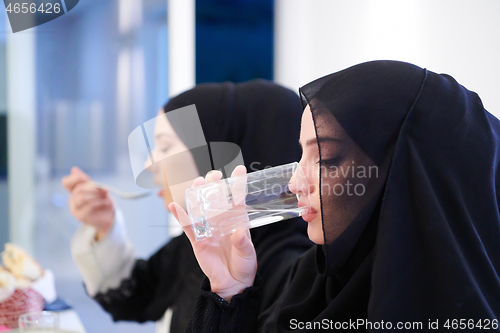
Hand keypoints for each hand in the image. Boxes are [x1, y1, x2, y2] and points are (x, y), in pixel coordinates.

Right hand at [62, 167, 114, 238]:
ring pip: (81, 197)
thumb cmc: (103, 202)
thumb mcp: (97, 189)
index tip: (85, 178)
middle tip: (105, 190)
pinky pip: (88, 206)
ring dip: (96, 195)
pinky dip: (100, 202)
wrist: (110, 218)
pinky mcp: (80, 216)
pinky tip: (107, 203)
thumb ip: (87, 181)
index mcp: (75, 191)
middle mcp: (72, 200)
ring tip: (106, 197)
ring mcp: (75, 209)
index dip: (75, 178)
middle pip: (79, 189)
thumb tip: (74, 169)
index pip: (66, 182)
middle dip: (94, 188)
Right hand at [169, 165, 256, 301]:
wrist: (232, 283)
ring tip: (197, 183)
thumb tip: (237, 232)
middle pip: (216, 198)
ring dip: (198, 195)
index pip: (237, 199)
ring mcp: (208, 229)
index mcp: (237, 221)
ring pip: (200, 207)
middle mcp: (222, 221)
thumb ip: (242, 243)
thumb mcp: (248, 254)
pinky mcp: (197, 240)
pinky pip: (187, 226)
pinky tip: (173, 205)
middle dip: (215, 185)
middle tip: (214, 175)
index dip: (237, 184)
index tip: (240, 169)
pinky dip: (180, 216)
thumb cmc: (243, 265)